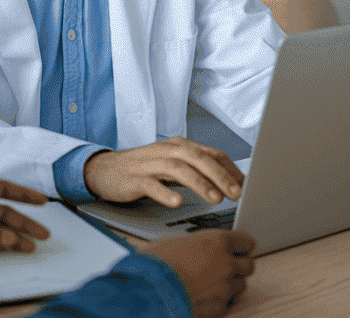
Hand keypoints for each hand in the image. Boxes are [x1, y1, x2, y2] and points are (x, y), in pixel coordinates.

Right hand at [84, 138, 243, 205]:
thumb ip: (195, 170)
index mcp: (177, 146)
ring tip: (215, 198)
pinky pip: (150, 184)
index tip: (247, 184)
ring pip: (177, 168)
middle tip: (237, 193)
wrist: (103, 170)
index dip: (229, 168)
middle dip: (219, 174)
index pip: (209, 152)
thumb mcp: (171, 166)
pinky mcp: (133, 179)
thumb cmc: (142, 170)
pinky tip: (176, 202)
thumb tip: (229, 182)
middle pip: (196, 157)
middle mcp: (164, 151)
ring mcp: (148, 164)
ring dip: (198, 183)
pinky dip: (164, 192)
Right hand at [145, 230, 255, 317]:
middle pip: (249, 264)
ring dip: (232, 281)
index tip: (238, 245)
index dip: (241, 244)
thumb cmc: (157, 262)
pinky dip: (222, 298)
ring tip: (214, 279)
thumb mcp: (175, 241)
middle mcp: (226, 264)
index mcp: (217, 242)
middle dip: (240, 263)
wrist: (151, 290)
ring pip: (242, 284)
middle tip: (228, 262)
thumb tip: (199, 246)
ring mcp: (226, 288)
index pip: (246, 241)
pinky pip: (229, 301)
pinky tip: (208, 294)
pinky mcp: (220, 308)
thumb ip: (197, 243)